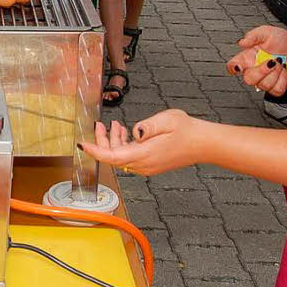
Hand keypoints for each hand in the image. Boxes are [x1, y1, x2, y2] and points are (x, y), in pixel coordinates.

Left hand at [80, 114, 204, 174]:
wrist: (203, 143)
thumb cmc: (187, 130)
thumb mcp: (167, 120)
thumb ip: (148, 126)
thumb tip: (134, 131)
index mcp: (145, 155)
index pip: (112, 157)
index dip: (95, 150)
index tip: (82, 143)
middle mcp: (144, 164)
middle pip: (113, 157)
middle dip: (102, 141)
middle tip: (99, 125)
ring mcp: (147, 166)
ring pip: (121, 157)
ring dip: (113, 141)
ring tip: (114, 125)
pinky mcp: (150, 163)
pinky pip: (130, 157)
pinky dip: (123, 145)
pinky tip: (125, 132)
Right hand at [226, 25, 286, 95]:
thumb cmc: (281, 39)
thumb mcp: (266, 32)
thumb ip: (253, 36)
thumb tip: (241, 42)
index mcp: (247, 57)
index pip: (233, 66)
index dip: (233, 68)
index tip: (241, 66)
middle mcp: (254, 70)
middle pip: (248, 80)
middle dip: (262, 71)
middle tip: (272, 60)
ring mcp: (265, 80)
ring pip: (263, 86)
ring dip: (276, 73)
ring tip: (280, 63)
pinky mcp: (277, 87)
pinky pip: (276, 90)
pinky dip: (283, 80)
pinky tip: (284, 71)